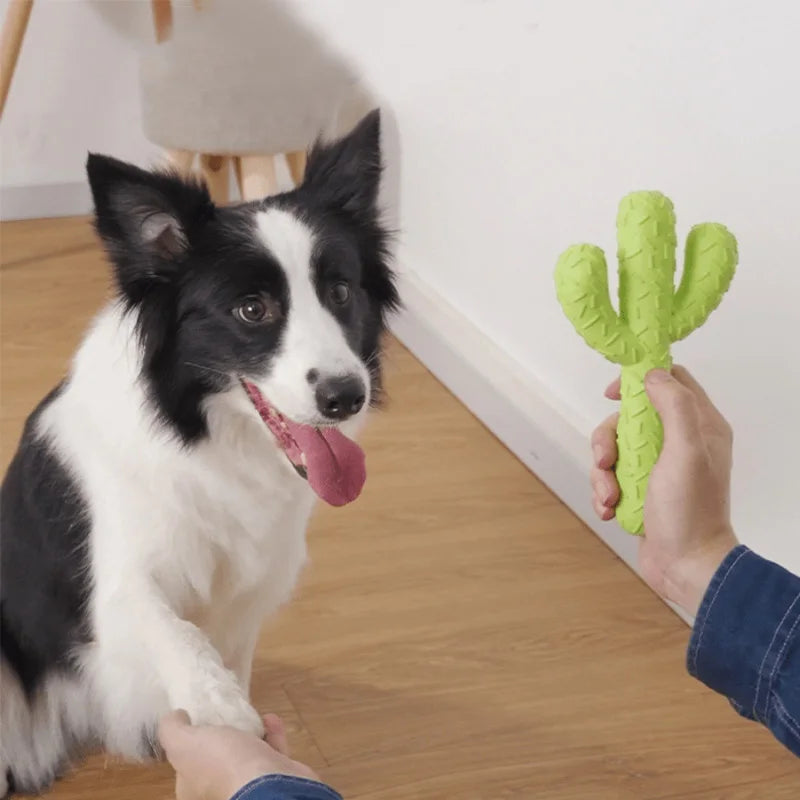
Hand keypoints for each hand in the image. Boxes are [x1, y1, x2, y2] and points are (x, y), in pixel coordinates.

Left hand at [159, 710, 319, 799]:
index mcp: (192, 789)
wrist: (267, 782)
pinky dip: (271, 732)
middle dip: (221, 734)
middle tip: (223, 711)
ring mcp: (247, 784)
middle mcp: (218, 790)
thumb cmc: (220, 763)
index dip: (188, 742)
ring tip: (247, 710)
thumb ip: (170, 729)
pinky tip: (269, 718)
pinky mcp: (274, 776)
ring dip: (248, 730)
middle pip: (216, 758)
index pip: (185, 765)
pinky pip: (271, 751)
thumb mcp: (182, 742)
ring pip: (246, 755)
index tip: (195, 718)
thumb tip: (174, 716)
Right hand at [591, 366, 738, 615]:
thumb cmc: (690, 511)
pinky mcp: (641, 489)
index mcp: (700, 426)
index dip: (639, 380)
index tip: (611, 395)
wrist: (686, 567)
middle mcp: (680, 442)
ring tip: (609, 498)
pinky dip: (604, 492)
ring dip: (602, 474)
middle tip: (605, 462)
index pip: (670, 381)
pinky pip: (610, 477)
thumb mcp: (685, 452)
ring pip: (615, 449)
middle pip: (630, 417)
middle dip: (608, 440)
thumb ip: (674, 407)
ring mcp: (659, 467)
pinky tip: (609, 509)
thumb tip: (651, 374)